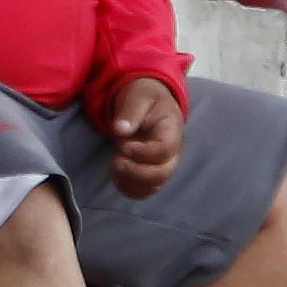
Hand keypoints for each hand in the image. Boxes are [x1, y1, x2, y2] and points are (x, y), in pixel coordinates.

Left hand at [100, 74, 186, 198]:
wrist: (147, 102)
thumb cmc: (144, 97)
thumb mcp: (137, 95)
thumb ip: (131, 111)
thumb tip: (121, 129)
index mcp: (171, 130)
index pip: (165, 149)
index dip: (145, 153)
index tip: (124, 147)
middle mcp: (172, 151)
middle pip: (163, 172)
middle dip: (137, 172)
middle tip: (116, 162)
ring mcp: (164, 164)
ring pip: (154, 185)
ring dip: (132, 182)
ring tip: (114, 167)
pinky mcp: (152, 172)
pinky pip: (146, 190)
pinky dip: (130, 189)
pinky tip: (116, 177)